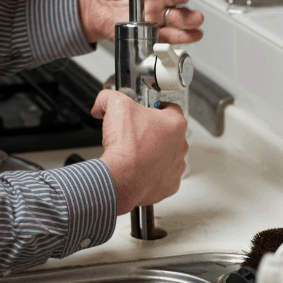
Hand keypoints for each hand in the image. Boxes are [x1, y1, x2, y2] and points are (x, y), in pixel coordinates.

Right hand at [91, 90, 188, 214]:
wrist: (121, 178)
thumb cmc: (126, 146)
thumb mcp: (115, 106)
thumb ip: (109, 97)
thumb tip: (102, 102)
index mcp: (175, 124)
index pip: (172, 108)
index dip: (157, 107)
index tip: (148, 110)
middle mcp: (180, 145)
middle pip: (169, 133)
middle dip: (153, 132)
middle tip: (136, 133)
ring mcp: (176, 167)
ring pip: (167, 156)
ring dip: (154, 153)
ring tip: (136, 153)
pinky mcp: (169, 185)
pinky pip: (162, 176)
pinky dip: (151, 174)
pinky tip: (138, 170)